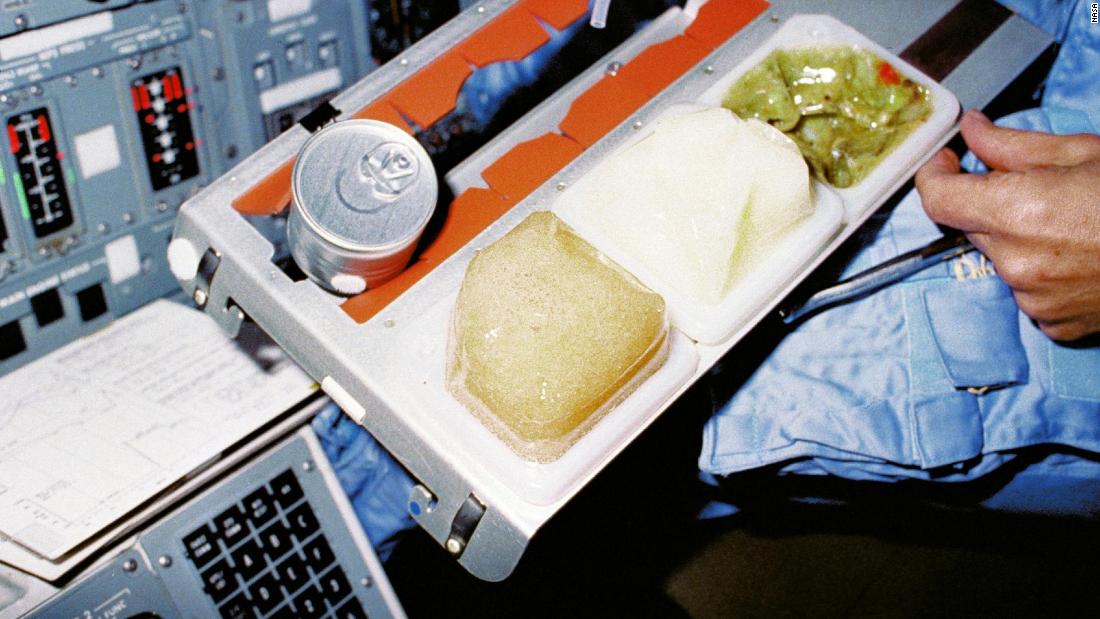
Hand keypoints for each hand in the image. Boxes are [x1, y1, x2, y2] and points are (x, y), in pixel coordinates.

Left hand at [915, 109, 1099, 341]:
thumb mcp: (1083, 153)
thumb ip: (1013, 145)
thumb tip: (971, 130)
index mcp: (1017, 213)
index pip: (937, 199)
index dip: (933, 175)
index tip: (944, 161)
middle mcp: (1016, 262)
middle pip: (972, 227)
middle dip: (990, 204)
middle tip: (1035, 186)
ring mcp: (1034, 300)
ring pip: (1002, 259)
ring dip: (1020, 239)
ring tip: (1076, 224)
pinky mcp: (1054, 325)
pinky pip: (1029, 292)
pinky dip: (1044, 272)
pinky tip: (1084, 256)